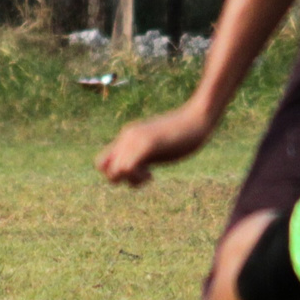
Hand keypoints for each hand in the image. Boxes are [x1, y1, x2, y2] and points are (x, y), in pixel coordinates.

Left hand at [97, 105, 219, 187]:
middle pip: (104, 168)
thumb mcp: (158, 145)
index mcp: (128, 137)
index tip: (134, 172)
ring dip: (130, 180)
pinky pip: (127, 167)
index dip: (114, 173)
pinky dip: (136, 178)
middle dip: (121, 179)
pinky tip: (152, 176)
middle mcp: (127, 137)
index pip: (102, 161)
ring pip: (114, 171)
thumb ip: (145, 153)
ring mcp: (136, 140)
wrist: (198, 118)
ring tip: (149, 175)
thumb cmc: (183, 133)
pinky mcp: (147, 145)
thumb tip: (140, 166)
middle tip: (143, 175)